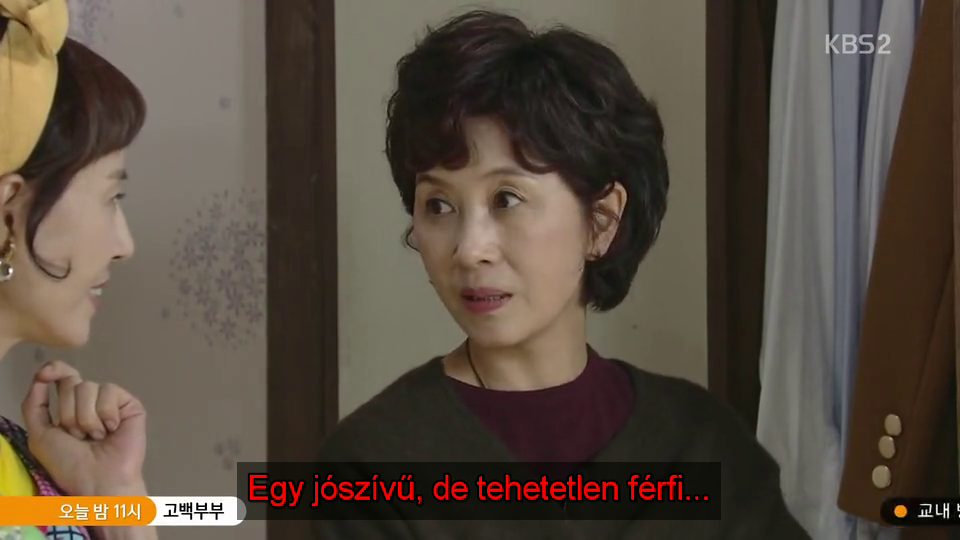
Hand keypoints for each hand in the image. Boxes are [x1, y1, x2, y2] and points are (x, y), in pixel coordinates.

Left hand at [21, 361, 147, 496]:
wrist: (97, 479)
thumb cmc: (69, 464)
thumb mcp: (40, 435)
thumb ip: (34, 405)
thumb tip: (40, 376)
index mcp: (70, 406)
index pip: (62, 375)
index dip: (55, 369)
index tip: (45, 375)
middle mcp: (90, 401)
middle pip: (72, 381)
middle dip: (68, 412)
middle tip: (79, 436)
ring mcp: (111, 401)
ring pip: (89, 387)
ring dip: (86, 418)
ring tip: (96, 437)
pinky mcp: (129, 404)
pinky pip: (109, 391)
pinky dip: (105, 414)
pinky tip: (112, 430)